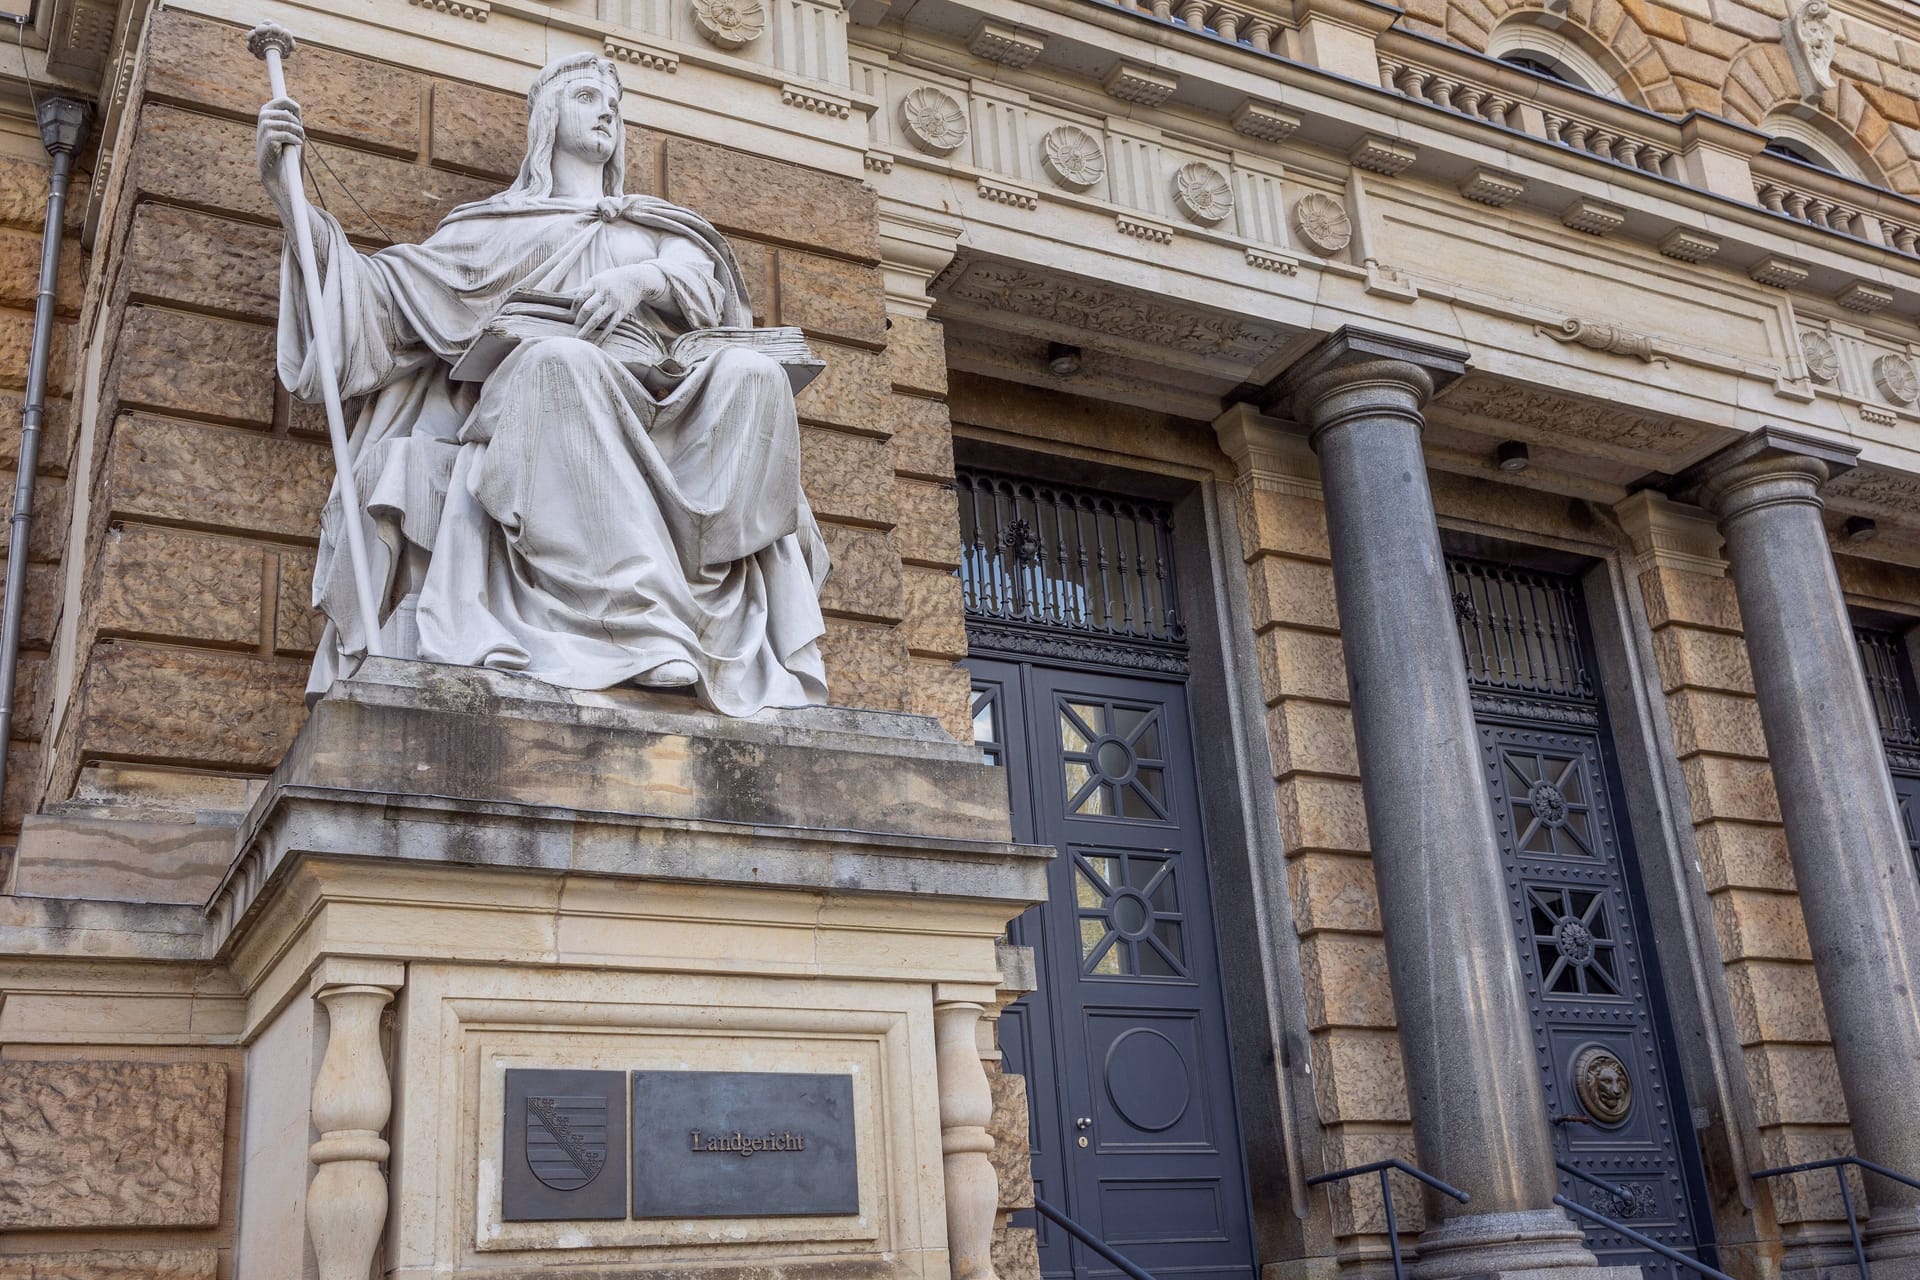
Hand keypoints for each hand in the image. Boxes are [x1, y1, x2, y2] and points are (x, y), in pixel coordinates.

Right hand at [257, 96, 305, 215]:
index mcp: (266, 113)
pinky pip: (288, 134)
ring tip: (298, 141)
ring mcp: (264, 127)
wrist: (277, 172)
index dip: (294, 107)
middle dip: (298, 123)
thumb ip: (290, 120)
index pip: (282, 100)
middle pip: (288, 112)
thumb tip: (295, 108)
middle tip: (300, 134)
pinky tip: (296, 145)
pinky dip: (296, 140)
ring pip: (289, 123)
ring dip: (298, 132)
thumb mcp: (287, 132)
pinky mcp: (268, 138)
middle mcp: (263, 117)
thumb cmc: (285, 152)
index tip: (299, 118)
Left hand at [574, 263, 667, 340]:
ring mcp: (613, 302)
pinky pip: (611, 326)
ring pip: (597, 318)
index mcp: (595, 283)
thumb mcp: (599, 278)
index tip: (571, 315)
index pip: (580, 297)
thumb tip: (566, 297)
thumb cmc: (614, 279)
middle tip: (575, 327)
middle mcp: (604, 292)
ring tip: (579, 339)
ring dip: (587, 330)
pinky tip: (596, 343)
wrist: (637, 279)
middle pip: (587, 308)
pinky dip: (603, 336)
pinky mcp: (622, 311)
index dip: (574, 308)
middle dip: (579, 319)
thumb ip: (586, 288)